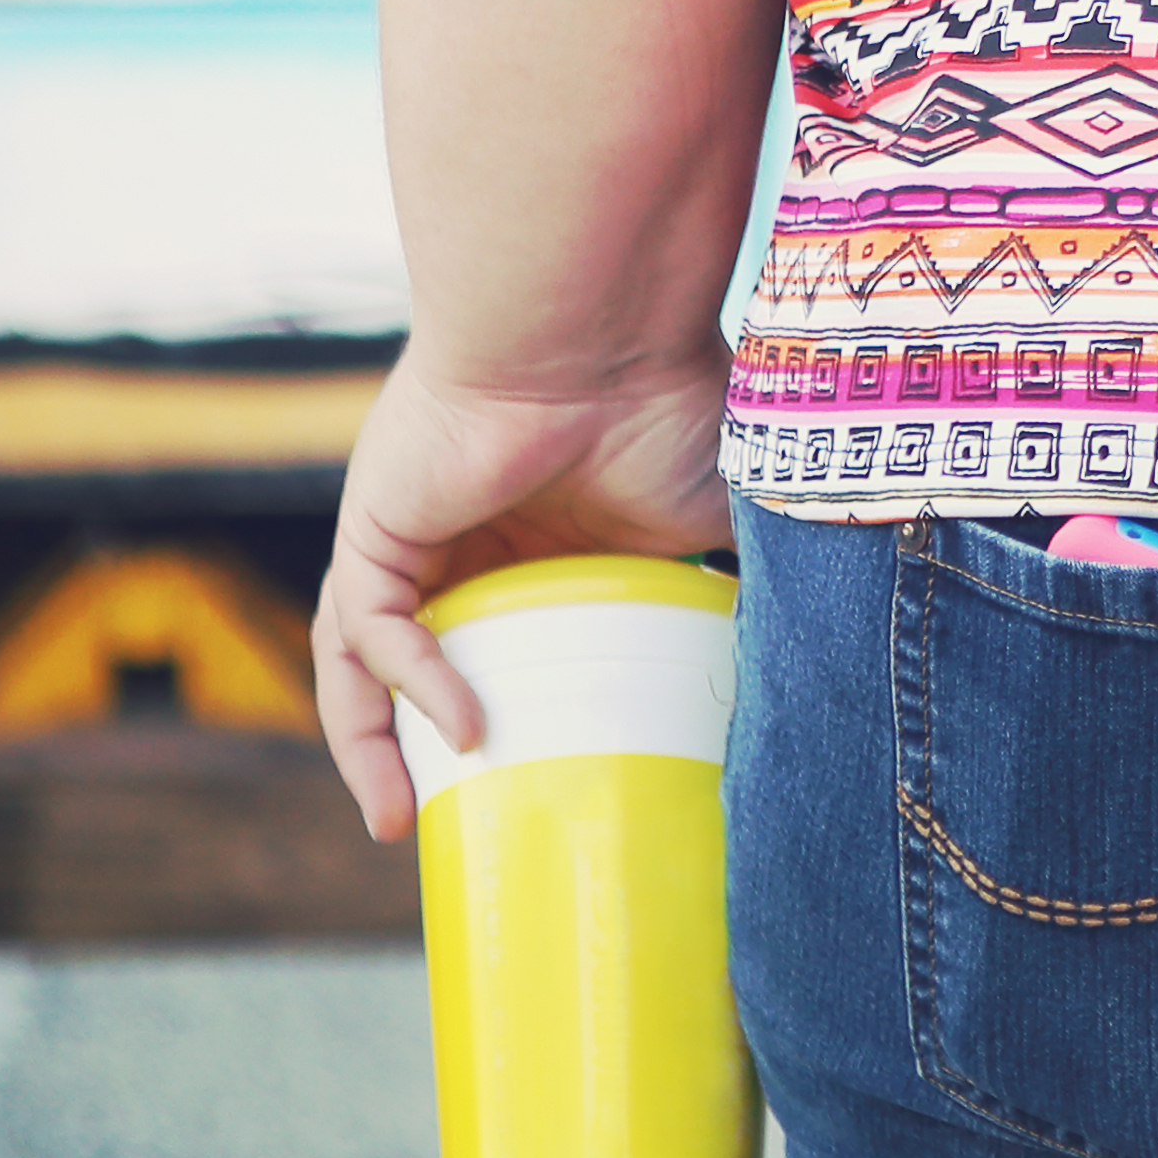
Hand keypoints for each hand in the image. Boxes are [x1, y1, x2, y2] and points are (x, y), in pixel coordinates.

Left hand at [311, 346, 735, 840]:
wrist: (603, 326)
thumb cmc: (669, 400)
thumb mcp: (716, 523)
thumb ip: (730, 594)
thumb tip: (794, 679)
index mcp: (542, 541)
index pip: (497, 649)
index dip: (504, 721)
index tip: (530, 791)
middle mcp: (467, 540)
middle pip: (416, 668)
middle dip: (413, 756)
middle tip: (440, 831)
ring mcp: (414, 533)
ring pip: (364, 663)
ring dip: (371, 745)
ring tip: (398, 820)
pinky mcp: (376, 526)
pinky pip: (368, 629)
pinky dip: (406, 683)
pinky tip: (461, 726)